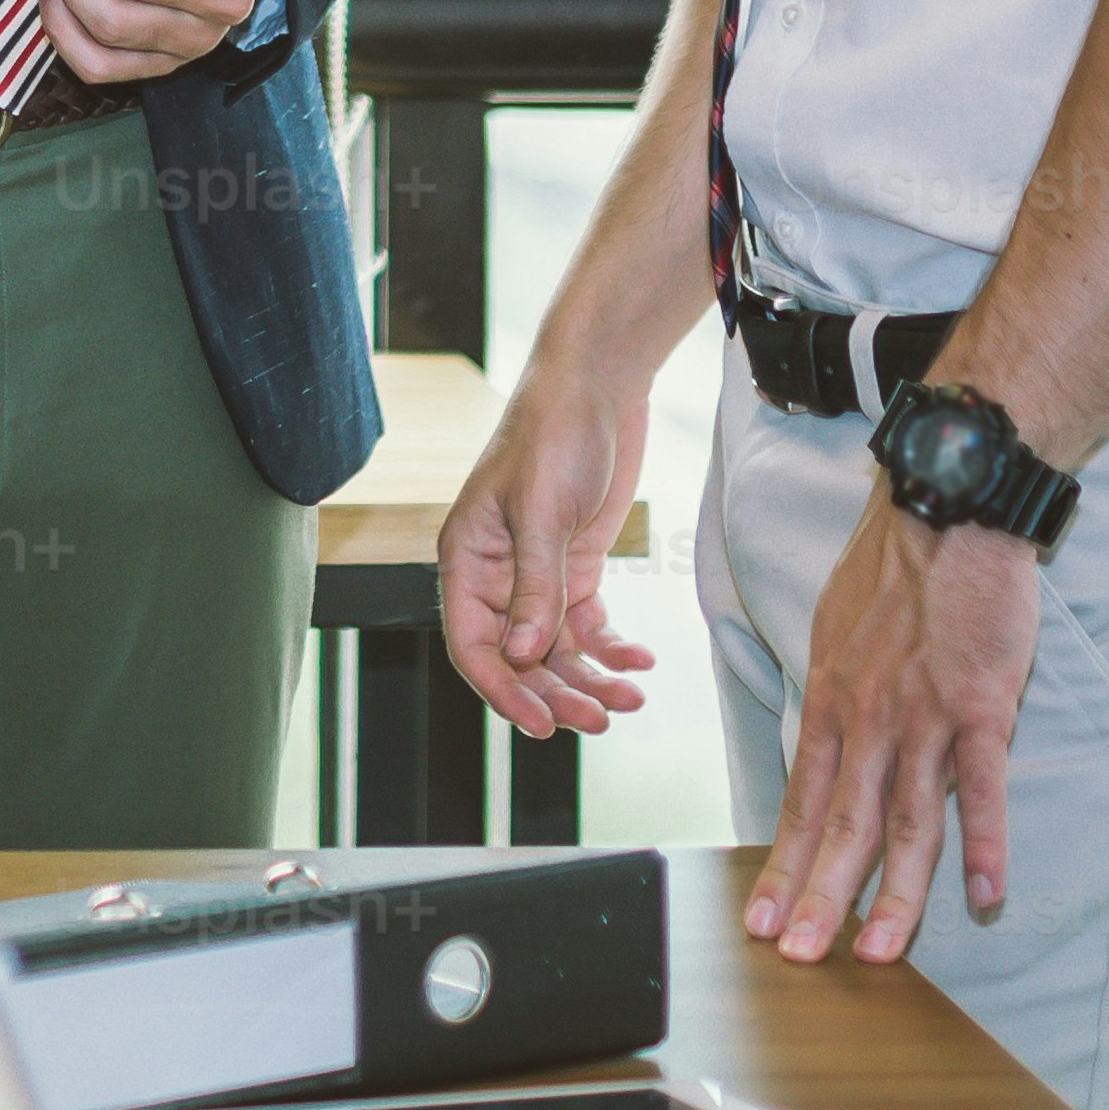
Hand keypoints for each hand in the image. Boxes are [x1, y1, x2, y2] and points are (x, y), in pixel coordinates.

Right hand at [436, 353, 665, 741]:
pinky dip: (613, 648)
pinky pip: (588, 625)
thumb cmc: (553, 433)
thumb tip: (526, 653)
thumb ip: (536, 583)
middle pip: (519, 657)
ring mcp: (538, 574)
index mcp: (467, 558)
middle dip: (557, 692)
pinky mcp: (575, 567)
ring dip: (591, 678)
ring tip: (631, 697)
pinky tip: (641, 660)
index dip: (502, 689)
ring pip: (557, 649)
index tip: (541, 723)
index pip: (472, 644)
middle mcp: (497, 575)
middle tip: (600, 719)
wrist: (598, 386)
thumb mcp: (542, 508)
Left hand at [745, 490, 1040, 962]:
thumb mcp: (836, 634)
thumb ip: (836, 698)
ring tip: (879, 952)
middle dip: (819, 898)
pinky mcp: (983, 707)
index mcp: (833, 702)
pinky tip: (988, 895)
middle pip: (843, 827)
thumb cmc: (895, 571)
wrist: (949, 509)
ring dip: (894, 895)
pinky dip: (986, 845)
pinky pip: (981, 788)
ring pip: (906, 823)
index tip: (763, 918)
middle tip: (799, 957)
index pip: (801, 802)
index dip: (784, 865)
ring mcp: (926, 717)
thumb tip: (826, 747)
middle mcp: (869, 718)